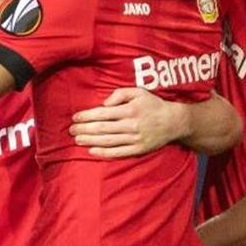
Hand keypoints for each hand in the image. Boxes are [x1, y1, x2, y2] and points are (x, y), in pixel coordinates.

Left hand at [70, 87, 186, 157]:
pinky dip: (104, 153)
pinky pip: (118, 152)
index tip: (75, 117)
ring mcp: (135, 139)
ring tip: (77, 139)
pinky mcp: (138, 150)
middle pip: (102, 128)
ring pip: (107, 141)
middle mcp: (131, 125)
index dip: (86, 116)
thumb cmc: (153, 105)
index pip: (103, 113)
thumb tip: (104, 103)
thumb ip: (120, 94)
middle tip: (71, 130)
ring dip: (90, 141)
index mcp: (130, 110)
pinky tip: (92, 151)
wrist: (174, 122)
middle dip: (84, 129)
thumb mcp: (139, 92)